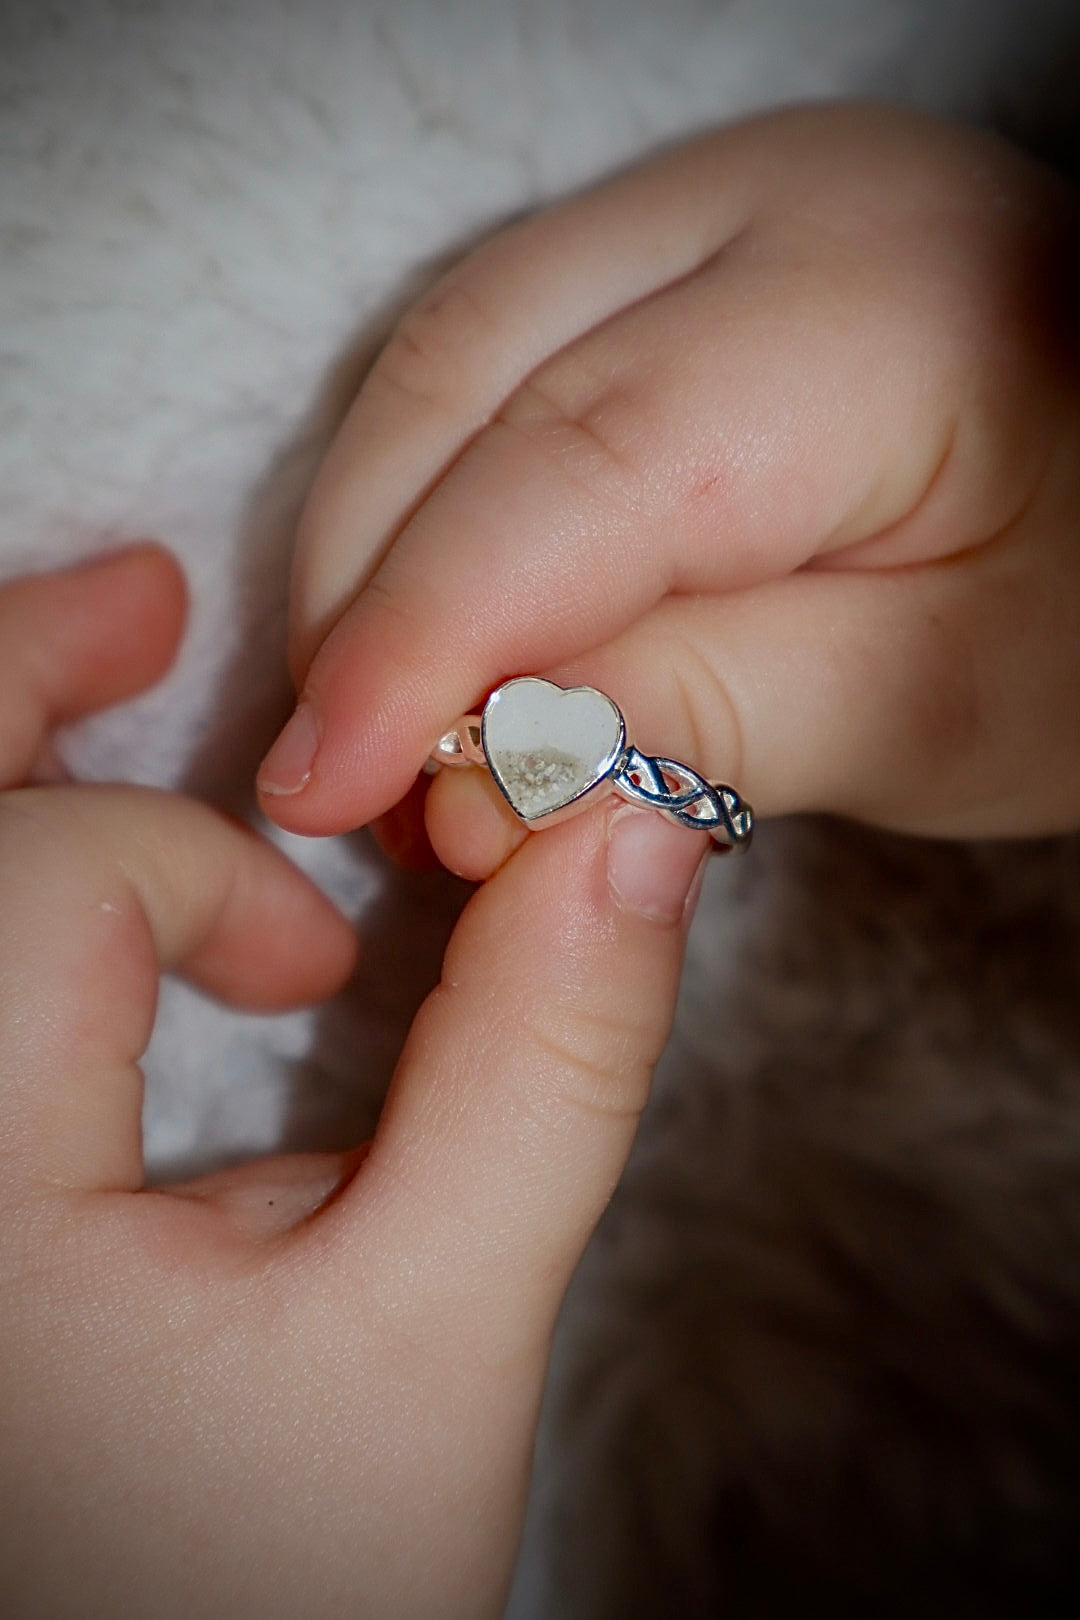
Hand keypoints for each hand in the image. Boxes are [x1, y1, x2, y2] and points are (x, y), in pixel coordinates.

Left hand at [0, 547, 705, 1618]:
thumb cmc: (275, 1585)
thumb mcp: (437, 1339)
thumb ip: (544, 1069)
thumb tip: (636, 813)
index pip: (46, 894)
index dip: (202, 877)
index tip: (313, 965)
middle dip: (19, 682)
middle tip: (145, 599)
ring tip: (97, 650)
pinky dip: (1, 866)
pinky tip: (44, 819)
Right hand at [258, 102, 1079, 873]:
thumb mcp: (936, 706)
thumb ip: (711, 716)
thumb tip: (487, 770)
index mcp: (872, 304)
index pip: (576, 469)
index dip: (420, 639)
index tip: (322, 788)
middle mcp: (766, 202)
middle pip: (465, 380)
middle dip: (369, 597)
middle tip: (346, 785)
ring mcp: (706, 206)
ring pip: (449, 360)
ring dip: (383, 555)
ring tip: (389, 731)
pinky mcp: (672, 253)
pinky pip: (490, 363)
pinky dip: (433, 505)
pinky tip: (433, 628)